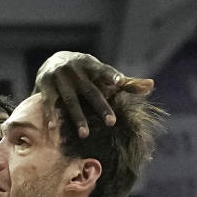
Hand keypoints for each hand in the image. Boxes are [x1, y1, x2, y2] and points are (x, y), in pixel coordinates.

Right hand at [33, 51, 153, 137]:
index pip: (103, 70)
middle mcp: (75, 69)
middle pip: (90, 90)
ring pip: (70, 99)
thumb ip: (126, 82)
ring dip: (78, 117)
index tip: (121, 83)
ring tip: (85, 135)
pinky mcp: (44, 85)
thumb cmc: (84, 72)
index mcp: (91, 64)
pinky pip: (48, 102)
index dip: (111, 76)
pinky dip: (50, 114)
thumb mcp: (101, 73)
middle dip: (100, 106)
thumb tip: (152, 86)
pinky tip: (53, 127)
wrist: (51, 61)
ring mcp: (59, 77)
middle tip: (112, 123)